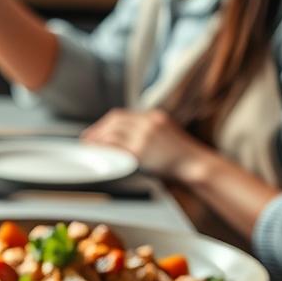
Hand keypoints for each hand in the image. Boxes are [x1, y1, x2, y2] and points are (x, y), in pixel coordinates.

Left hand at [82, 108, 213, 179]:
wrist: (195, 164)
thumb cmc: (178, 154)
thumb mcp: (164, 132)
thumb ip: (145, 129)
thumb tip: (120, 136)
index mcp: (153, 116)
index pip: (120, 115)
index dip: (103, 124)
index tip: (94, 131)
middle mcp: (147, 122)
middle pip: (113, 121)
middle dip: (97, 130)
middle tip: (86, 140)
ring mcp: (144, 136)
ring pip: (111, 133)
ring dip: (97, 140)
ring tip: (91, 148)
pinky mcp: (141, 151)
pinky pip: (116, 148)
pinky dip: (104, 150)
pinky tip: (99, 154)